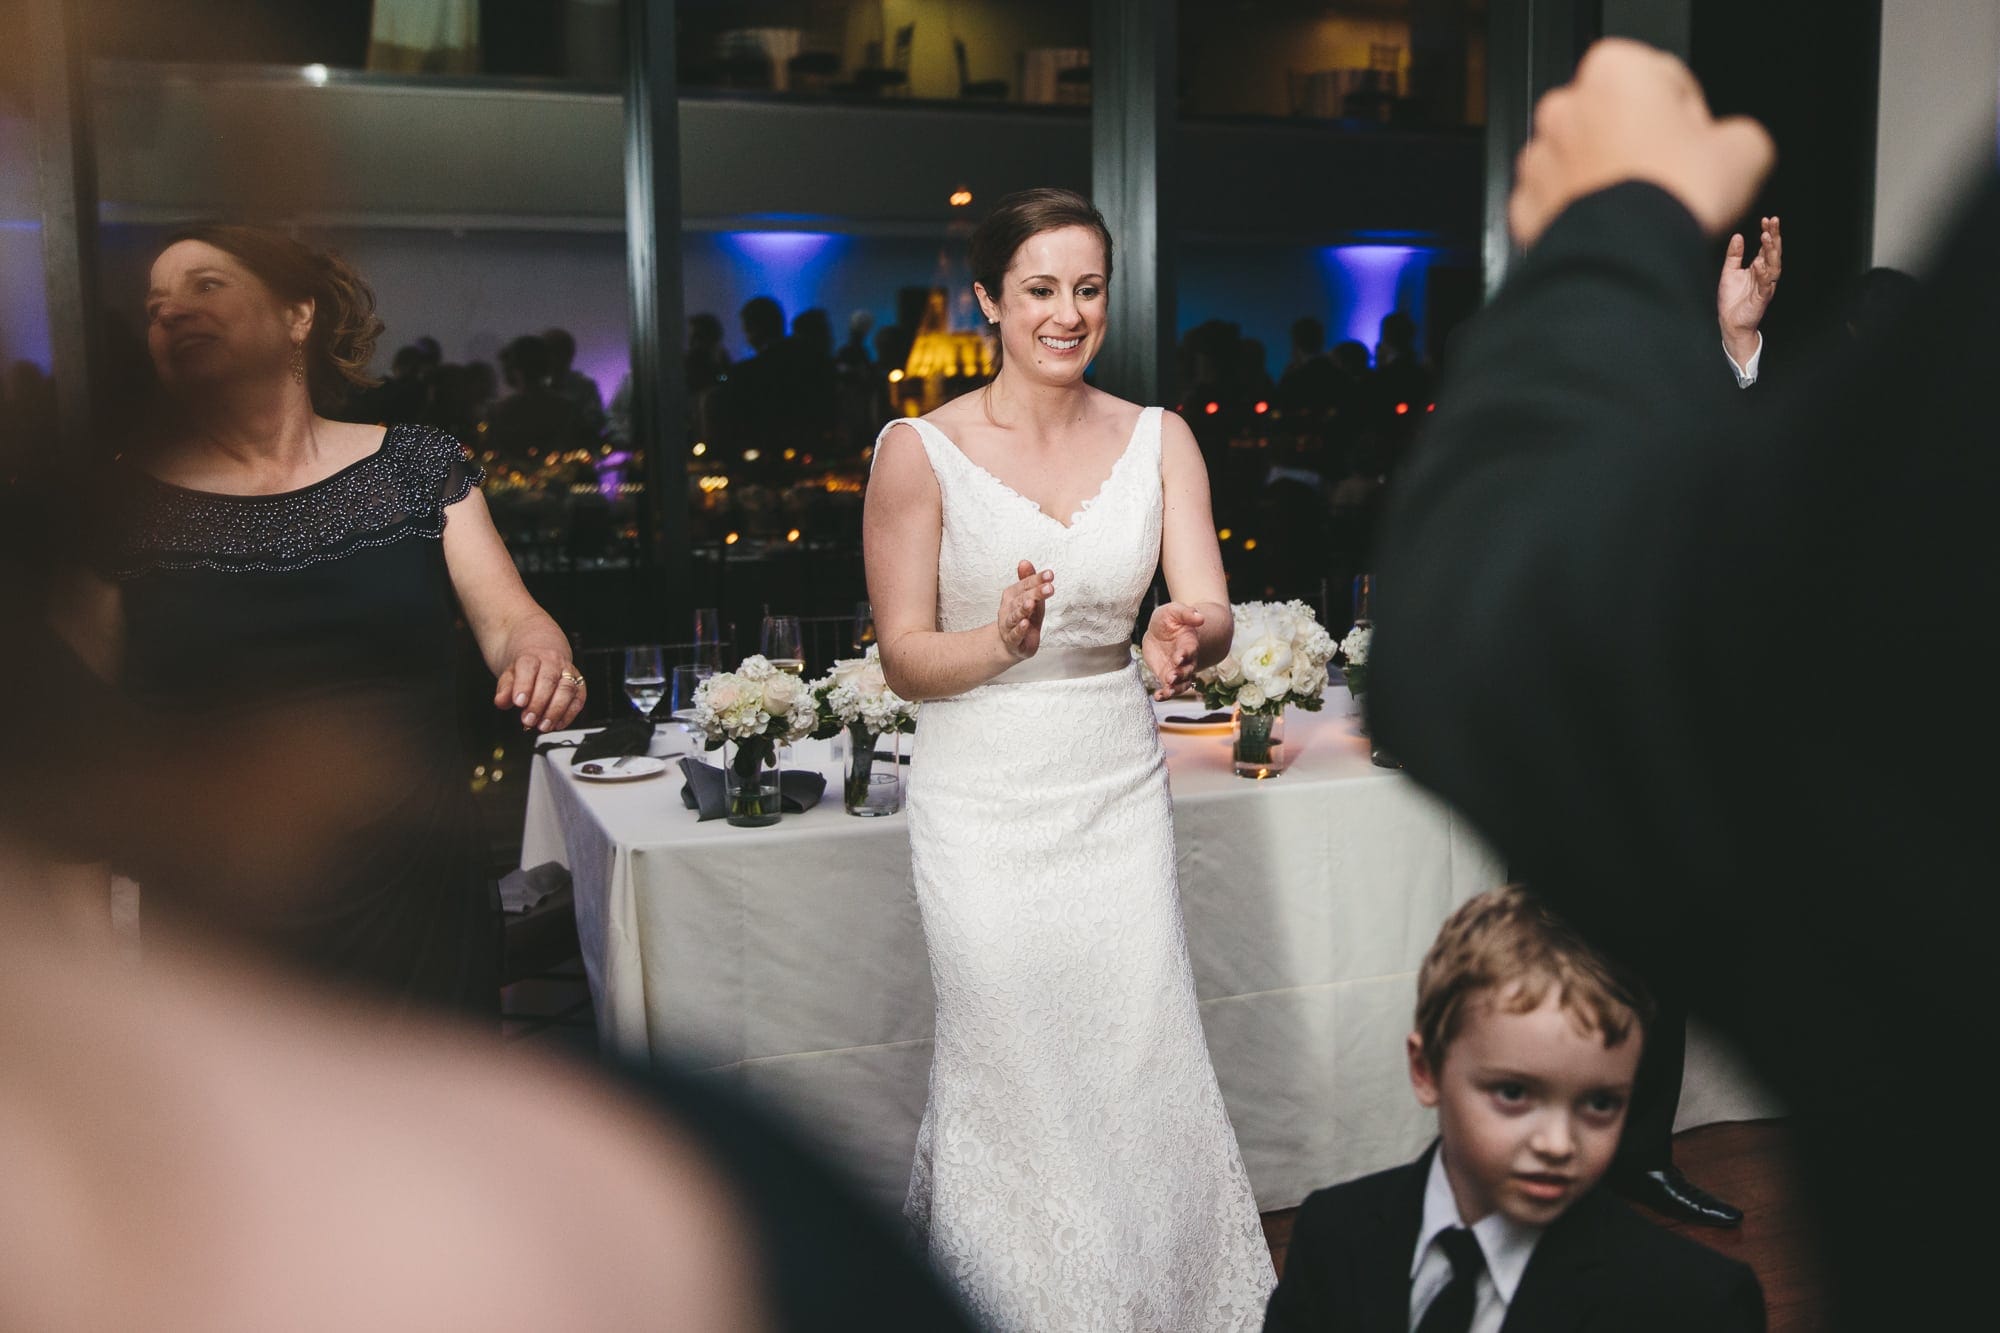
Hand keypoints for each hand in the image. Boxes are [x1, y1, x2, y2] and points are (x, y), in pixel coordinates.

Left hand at [496, 651, 585, 732]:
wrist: (543, 657)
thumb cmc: (525, 670)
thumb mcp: (509, 676)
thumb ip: (504, 689)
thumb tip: (501, 701)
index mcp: (532, 657)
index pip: (528, 668)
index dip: (524, 686)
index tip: (519, 703)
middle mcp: (553, 662)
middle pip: (548, 680)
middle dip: (538, 703)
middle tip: (528, 720)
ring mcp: (568, 672)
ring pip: (567, 690)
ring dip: (555, 711)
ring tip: (543, 726)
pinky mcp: (579, 685)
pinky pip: (579, 699)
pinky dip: (569, 715)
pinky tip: (557, 724)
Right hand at [997, 559, 1052, 660]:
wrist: (1012, 644)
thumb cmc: (1025, 617)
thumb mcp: (1029, 598)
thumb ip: (1028, 581)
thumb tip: (1024, 562)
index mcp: (1013, 595)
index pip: (1025, 585)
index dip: (1037, 579)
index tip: (1050, 574)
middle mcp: (1008, 609)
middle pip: (1021, 599)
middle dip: (1035, 593)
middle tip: (1048, 587)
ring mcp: (1009, 625)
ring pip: (1015, 616)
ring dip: (1023, 609)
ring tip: (1032, 603)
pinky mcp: (1012, 640)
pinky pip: (1015, 634)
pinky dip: (1020, 629)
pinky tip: (1025, 623)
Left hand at [1143, 603, 1205, 699]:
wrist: (1162, 631)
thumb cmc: (1170, 619)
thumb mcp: (1174, 611)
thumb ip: (1186, 613)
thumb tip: (1200, 617)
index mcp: (1189, 642)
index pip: (1190, 649)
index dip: (1186, 654)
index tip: (1179, 657)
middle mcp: (1187, 659)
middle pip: (1188, 669)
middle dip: (1180, 674)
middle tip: (1172, 677)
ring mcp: (1177, 669)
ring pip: (1181, 683)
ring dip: (1175, 689)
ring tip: (1166, 692)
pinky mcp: (1166, 676)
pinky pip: (1168, 688)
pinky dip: (1165, 694)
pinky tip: (1158, 697)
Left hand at [1508, 39, 1773, 247]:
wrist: (1627, 261)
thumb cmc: (1673, 197)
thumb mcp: (1744, 150)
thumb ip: (1736, 135)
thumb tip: (1732, 147)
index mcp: (1615, 70)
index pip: (1665, 82)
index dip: (1690, 119)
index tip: (1698, 146)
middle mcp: (1565, 106)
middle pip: (1617, 121)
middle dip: (1642, 146)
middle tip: (1672, 180)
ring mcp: (1538, 157)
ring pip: (1583, 162)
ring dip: (1608, 179)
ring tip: (1643, 210)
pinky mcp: (1524, 206)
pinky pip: (1557, 204)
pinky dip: (1580, 215)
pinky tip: (1613, 229)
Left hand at [1718, 215, 1780, 359]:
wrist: (1730, 322)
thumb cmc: (1732, 298)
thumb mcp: (1729, 272)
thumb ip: (1734, 255)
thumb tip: (1737, 236)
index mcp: (1759, 268)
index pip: (1766, 247)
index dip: (1768, 233)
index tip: (1766, 219)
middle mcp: (1765, 275)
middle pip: (1773, 253)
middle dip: (1774, 236)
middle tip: (1773, 221)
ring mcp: (1765, 286)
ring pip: (1773, 266)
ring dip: (1770, 251)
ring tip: (1766, 237)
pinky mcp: (1761, 298)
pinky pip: (1765, 284)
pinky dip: (1763, 273)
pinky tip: (1759, 262)